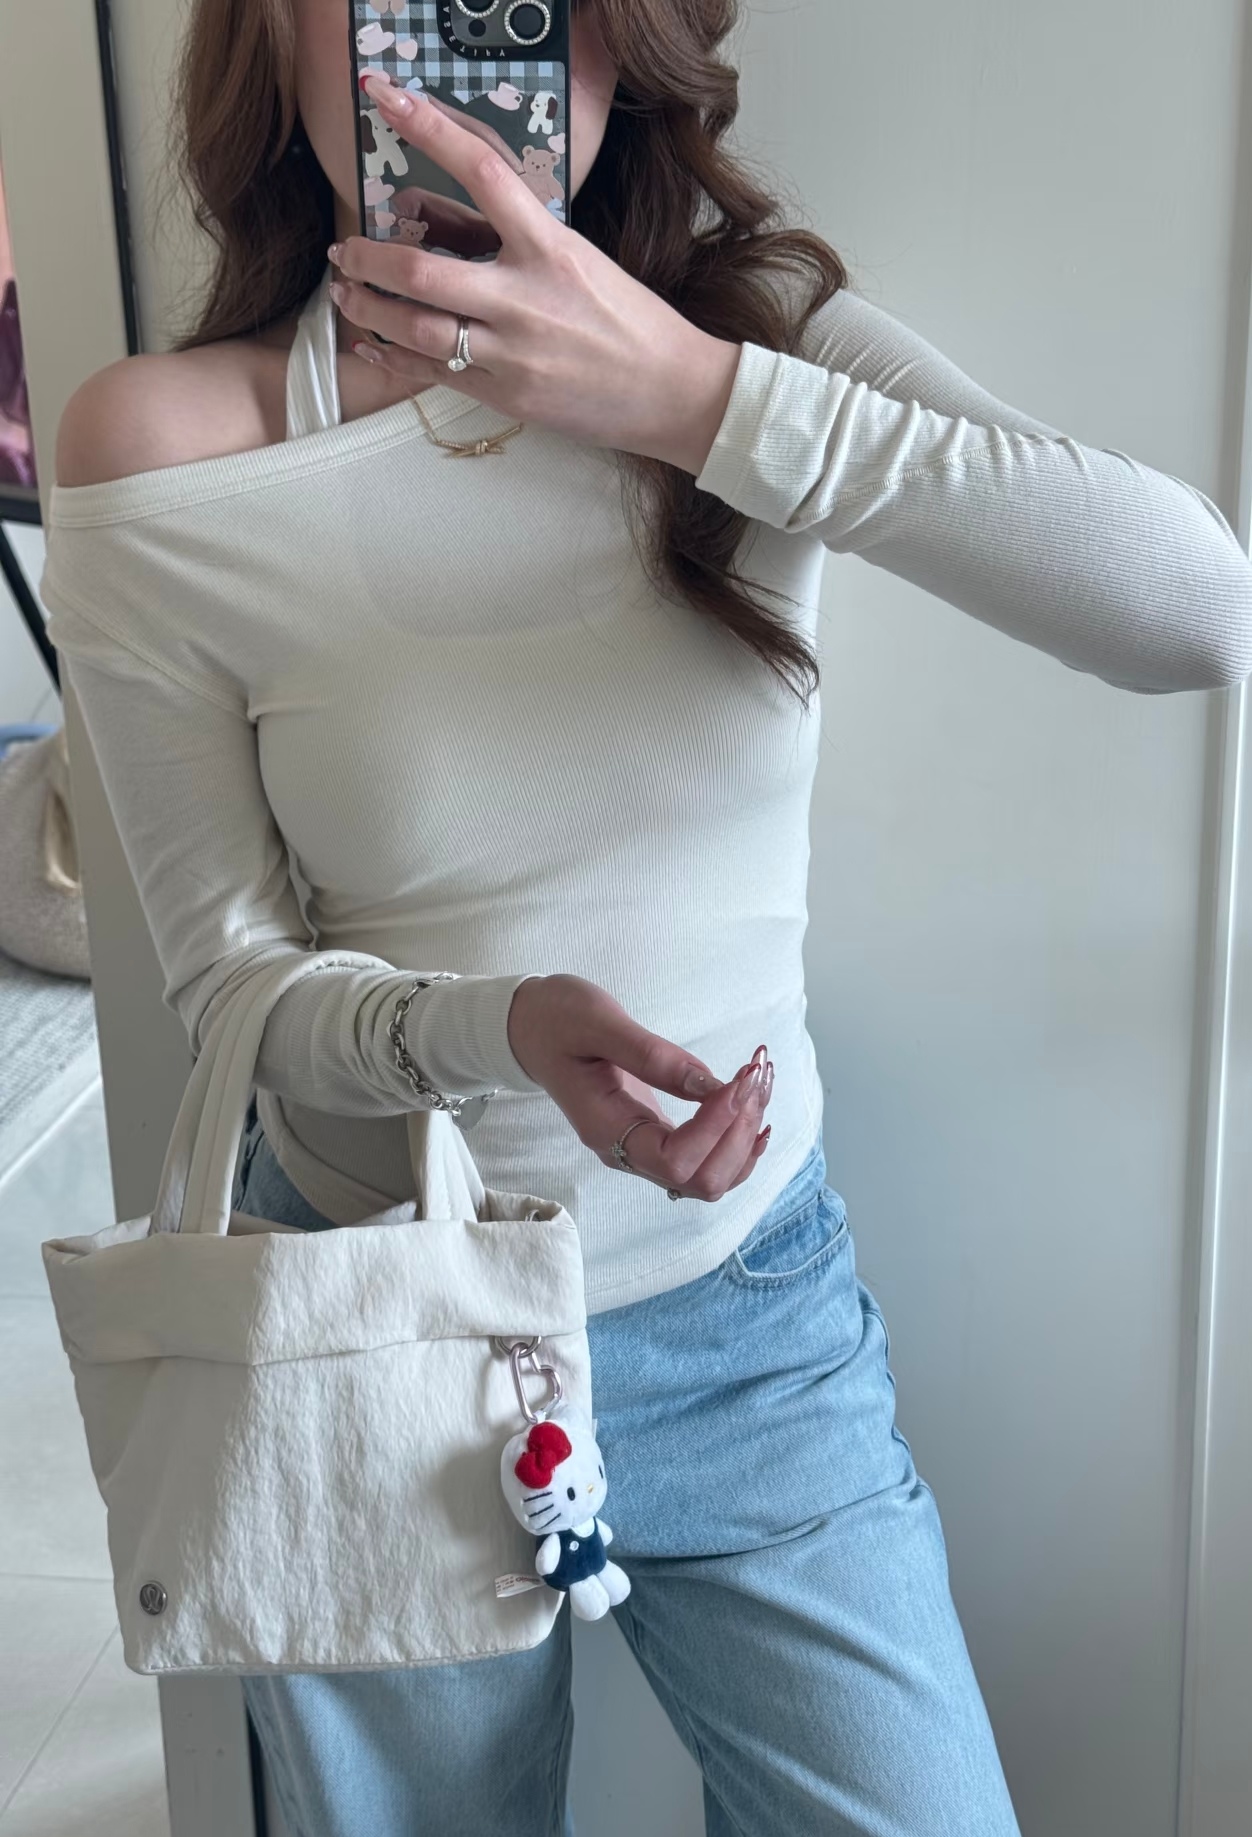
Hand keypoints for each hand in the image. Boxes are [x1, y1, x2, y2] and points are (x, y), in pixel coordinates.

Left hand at [329, 74, 742, 474]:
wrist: (673, 391)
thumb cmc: (630, 323)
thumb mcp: (581, 261)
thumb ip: (520, 242)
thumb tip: (452, 224)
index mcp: (551, 248)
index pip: (482, 172)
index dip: (429, 128)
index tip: (386, 98)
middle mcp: (526, 298)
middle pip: (422, 271)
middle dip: (369, 258)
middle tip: (345, 249)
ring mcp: (513, 352)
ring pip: (418, 328)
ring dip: (371, 309)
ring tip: (349, 295)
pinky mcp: (507, 395)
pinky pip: (434, 373)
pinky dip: (393, 358)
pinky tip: (371, 344)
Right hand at [506, 974, 772, 1200]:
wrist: (532, 1029)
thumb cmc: (557, 1020)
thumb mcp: (598, 1023)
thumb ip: (652, 1056)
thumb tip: (712, 1086)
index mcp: (605, 1129)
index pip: (676, 1160)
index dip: (717, 1126)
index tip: (739, 1077)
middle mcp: (626, 1152)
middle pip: (701, 1181)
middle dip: (740, 1134)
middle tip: (755, 1077)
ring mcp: (642, 1150)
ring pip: (711, 1177)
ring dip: (745, 1138)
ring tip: (760, 1083)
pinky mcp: (657, 1137)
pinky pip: (706, 1162)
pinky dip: (739, 1143)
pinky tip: (754, 1112)